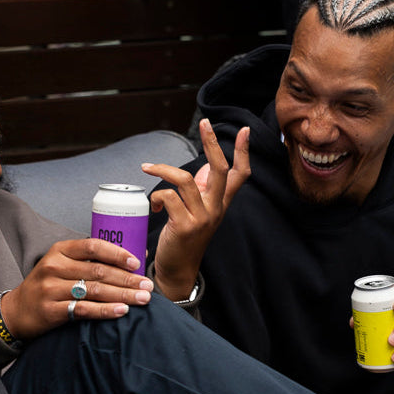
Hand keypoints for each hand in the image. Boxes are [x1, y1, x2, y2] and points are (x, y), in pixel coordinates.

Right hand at [0, 238, 154, 338]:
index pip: (93, 246)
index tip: (137, 263)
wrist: (16, 311)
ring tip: (143, 299)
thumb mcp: (61, 266)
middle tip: (148, 286)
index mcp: (59, 250)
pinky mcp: (51, 309)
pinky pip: (83, 309)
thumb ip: (89, 262)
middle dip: (128, 279)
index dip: (117, 253)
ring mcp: (51, 288)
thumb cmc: (47, 286)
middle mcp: (54, 266)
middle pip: (98, 271)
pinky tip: (122, 311)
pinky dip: (105, 311)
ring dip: (123, 295)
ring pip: (94, 290)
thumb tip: (133, 259)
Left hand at [146, 120, 250, 299]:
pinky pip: (169, 197)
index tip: (245, 130)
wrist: (177, 270)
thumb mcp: (197, 212)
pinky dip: (157, 197)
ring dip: (162, 170)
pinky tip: (155, 206)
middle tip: (205, 123)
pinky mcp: (185, 226)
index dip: (243, 152)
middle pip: (219, 169)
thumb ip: (202, 190)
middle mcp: (215, 209)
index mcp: (220, 204)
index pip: (239, 175)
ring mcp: (202, 218)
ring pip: (185, 180)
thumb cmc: (184, 238)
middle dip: (212, 143)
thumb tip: (204, 166)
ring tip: (148, 169)